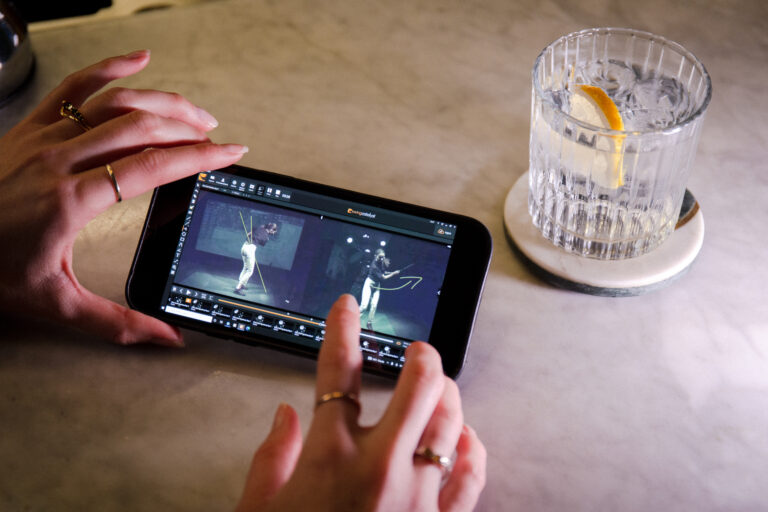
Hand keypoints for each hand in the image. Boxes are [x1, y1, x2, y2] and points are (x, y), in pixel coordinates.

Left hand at [0, 50, 247, 345]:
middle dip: (189, 127)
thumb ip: (116, 323)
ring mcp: (43, 137)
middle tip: (218, 136)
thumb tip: (166, 337)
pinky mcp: (32, 127)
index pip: (151, 166)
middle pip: (140, 126)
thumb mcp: (55, 303)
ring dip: (161, 101)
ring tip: (193, 111)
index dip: (198, 157)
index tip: (228, 153)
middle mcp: (59, 160)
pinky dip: (109, 69)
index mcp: (72, 200)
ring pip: (114, 102)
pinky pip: (75, 87)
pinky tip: (137, 62)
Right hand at [236, 295, 485, 510]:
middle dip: (423, 357)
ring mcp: (415, 496)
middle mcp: (378, 467)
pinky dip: (475, 451)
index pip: (337, 374)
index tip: (348, 309)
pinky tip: (470, 438)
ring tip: (444, 386)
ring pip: (451, 424)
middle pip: (418, 386)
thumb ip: (269, 458)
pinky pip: (471, 477)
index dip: (343, 332)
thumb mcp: (257, 511)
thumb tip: (283, 417)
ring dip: (451, 397)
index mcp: (329, 457)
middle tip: (420, 350)